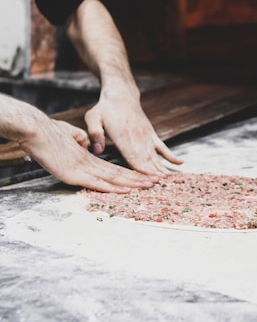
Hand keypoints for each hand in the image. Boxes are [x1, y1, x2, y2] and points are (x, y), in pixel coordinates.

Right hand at [20, 117, 158, 192]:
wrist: (36, 130)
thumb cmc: (49, 132)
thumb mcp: (70, 136)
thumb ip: (81, 142)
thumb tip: (88, 147)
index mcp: (88, 156)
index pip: (113, 167)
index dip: (129, 172)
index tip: (142, 176)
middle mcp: (89, 163)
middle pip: (118, 173)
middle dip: (137, 179)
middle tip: (155, 182)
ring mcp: (82, 168)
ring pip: (112, 178)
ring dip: (131, 183)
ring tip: (148, 186)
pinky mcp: (74, 174)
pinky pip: (97, 183)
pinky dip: (112, 188)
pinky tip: (125, 191)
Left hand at [83, 92, 182, 178]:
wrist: (122, 94)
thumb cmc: (105, 108)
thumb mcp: (93, 117)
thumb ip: (94, 133)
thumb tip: (98, 150)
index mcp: (122, 136)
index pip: (132, 157)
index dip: (139, 170)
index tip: (146, 180)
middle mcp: (137, 138)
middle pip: (145, 160)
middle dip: (151, 174)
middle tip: (159, 186)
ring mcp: (146, 136)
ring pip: (155, 156)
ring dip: (161, 168)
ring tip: (168, 180)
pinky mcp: (151, 134)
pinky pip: (163, 147)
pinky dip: (170, 156)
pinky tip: (180, 163)